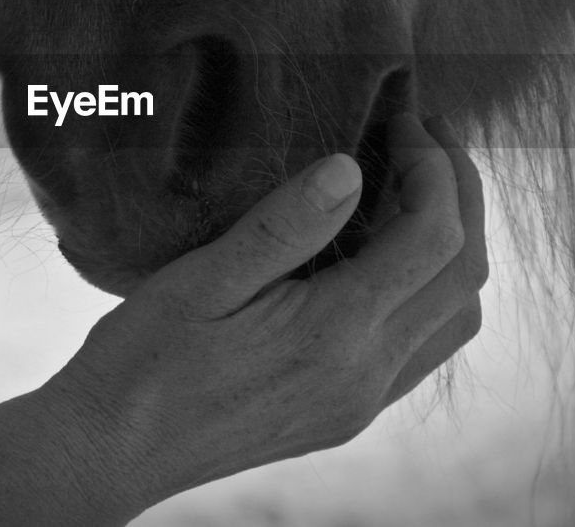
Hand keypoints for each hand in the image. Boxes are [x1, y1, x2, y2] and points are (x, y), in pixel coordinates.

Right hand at [42, 113, 487, 519]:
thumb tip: (352, 170)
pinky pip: (422, 347)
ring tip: (415, 191)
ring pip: (454, 317)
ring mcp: (361, 403)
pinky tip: (383, 257)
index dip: (434, 169)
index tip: (403, 121)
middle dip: (460, 197)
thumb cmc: (141, 362)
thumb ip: (283, 227)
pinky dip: (427, 289)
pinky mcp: (346, 415)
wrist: (110, 453)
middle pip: (464, 277)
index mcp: (333, 335)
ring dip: (453, 248)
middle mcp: (365, 376)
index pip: (434, 240)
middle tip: (425, 141)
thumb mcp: (201, 280)